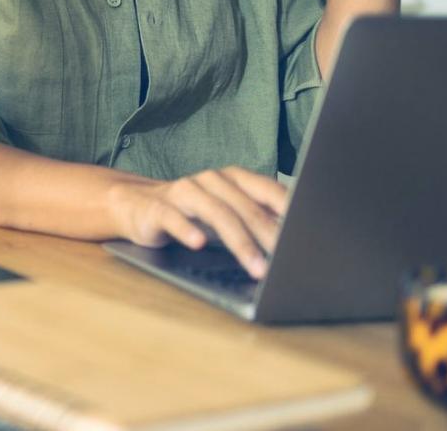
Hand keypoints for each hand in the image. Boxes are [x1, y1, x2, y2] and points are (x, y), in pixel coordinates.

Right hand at [107, 167, 288, 278]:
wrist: (137, 206)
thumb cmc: (192, 215)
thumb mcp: (228, 215)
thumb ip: (257, 220)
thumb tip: (299, 239)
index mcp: (234, 179)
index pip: (268, 189)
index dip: (289, 209)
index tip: (310, 231)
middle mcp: (211, 180)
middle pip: (246, 207)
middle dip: (269, 236)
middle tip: (287, 261)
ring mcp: (184, 191)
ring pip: (216, 214)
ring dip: (240, 243)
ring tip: (256, 268)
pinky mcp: (158, 207)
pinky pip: (174, 218)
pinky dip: (187, 230)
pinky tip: (198, 244)